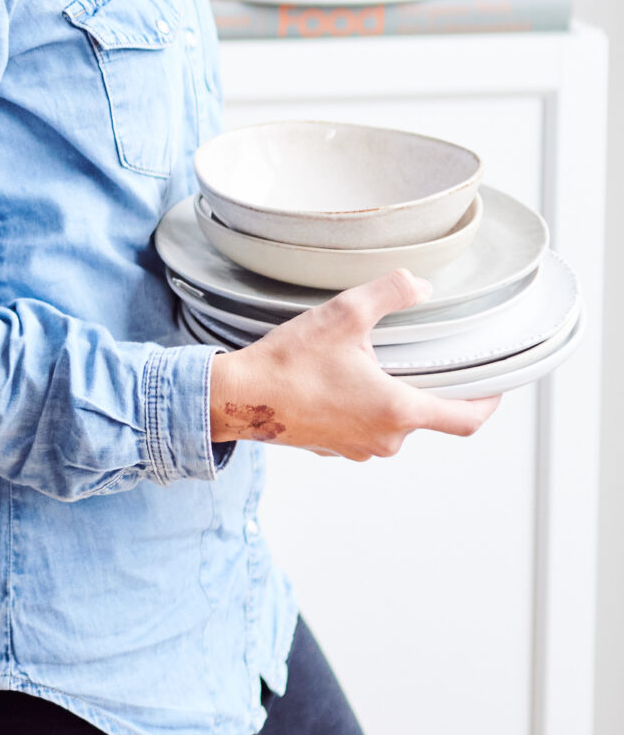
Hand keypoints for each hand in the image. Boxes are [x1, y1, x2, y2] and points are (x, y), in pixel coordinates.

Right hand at [209, 268, 501, 461]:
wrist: (239, 398)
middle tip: (413, 356)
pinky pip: (362, 429)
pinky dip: (360, 407)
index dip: (488, 403)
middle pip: (427, 416)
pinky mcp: (333, 449)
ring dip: (389, 396)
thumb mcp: (344, 314)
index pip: (465, 420)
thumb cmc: (288, 363)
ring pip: (392, 422)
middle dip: (424, 387)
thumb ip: (391, 293)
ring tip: (366, 364)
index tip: (495, 387)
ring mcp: (357, 449)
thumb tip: (421, 285)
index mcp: (397, 410)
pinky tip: (336, 381)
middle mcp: (384, 439)